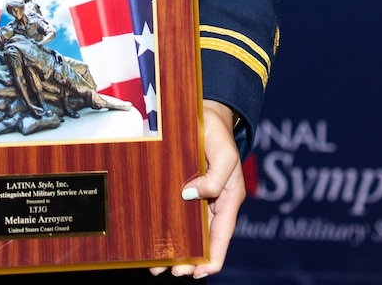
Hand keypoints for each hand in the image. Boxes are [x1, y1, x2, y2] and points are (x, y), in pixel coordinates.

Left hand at [149, 100, 244, 277]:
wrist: (206, 113)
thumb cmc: (219, 134)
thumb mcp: (225, 156)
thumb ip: (214, 178)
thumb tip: (191, 196)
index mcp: (228, 200)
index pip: (221, 237)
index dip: (212, 259)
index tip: (197, 274)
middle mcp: (212, 202)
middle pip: (201, 239)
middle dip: (187, 258)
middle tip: (168, 270)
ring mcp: (197, 195)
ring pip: (187, 228)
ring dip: (174, 245)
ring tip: (156, 262)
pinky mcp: (182, 185)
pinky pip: (175, 209)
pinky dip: (166, 224)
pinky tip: (153, 232)